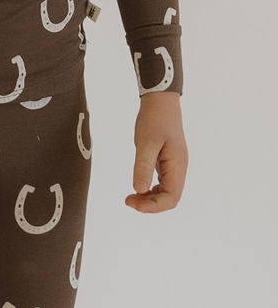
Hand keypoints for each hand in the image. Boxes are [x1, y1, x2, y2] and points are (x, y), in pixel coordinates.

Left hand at [125, 93, 187, 212]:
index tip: (134, 204)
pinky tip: (138, 187)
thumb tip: (139, 190)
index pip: (172, 197)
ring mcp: (174, 166)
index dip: (154, 206)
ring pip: (166, 192)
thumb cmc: (154, 119)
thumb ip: (143, 166)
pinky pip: (162, 183)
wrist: (160, 101)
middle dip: (150, 204)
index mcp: (178, 165)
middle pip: (170, 198)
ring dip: (149, 198)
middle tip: (128, 200)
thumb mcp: (146, 142)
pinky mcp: (166, 162)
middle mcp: (179, 169)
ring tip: (130, 197)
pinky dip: (150, 189)